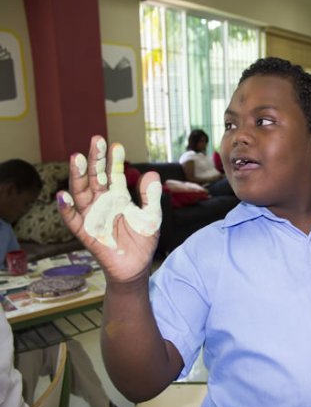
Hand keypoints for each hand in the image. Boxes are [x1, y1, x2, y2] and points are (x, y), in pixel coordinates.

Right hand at [57, 136, 161, 282]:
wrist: (136, 267)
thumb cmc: (142, 241)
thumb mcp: (151, 216)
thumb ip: (150, 197)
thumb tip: (151, 174)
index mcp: (117, 197)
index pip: (113, 174)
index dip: (114, 160)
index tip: (117, 145)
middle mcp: (102, 202)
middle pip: (95, 177)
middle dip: (95, 159)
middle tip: (96, 140)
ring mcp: (92, 216)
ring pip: (81, 193)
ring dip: (78, 176)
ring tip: (77, 158)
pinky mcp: (85, 233)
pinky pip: (73, 220)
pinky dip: (66, 209)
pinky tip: (63, 195)